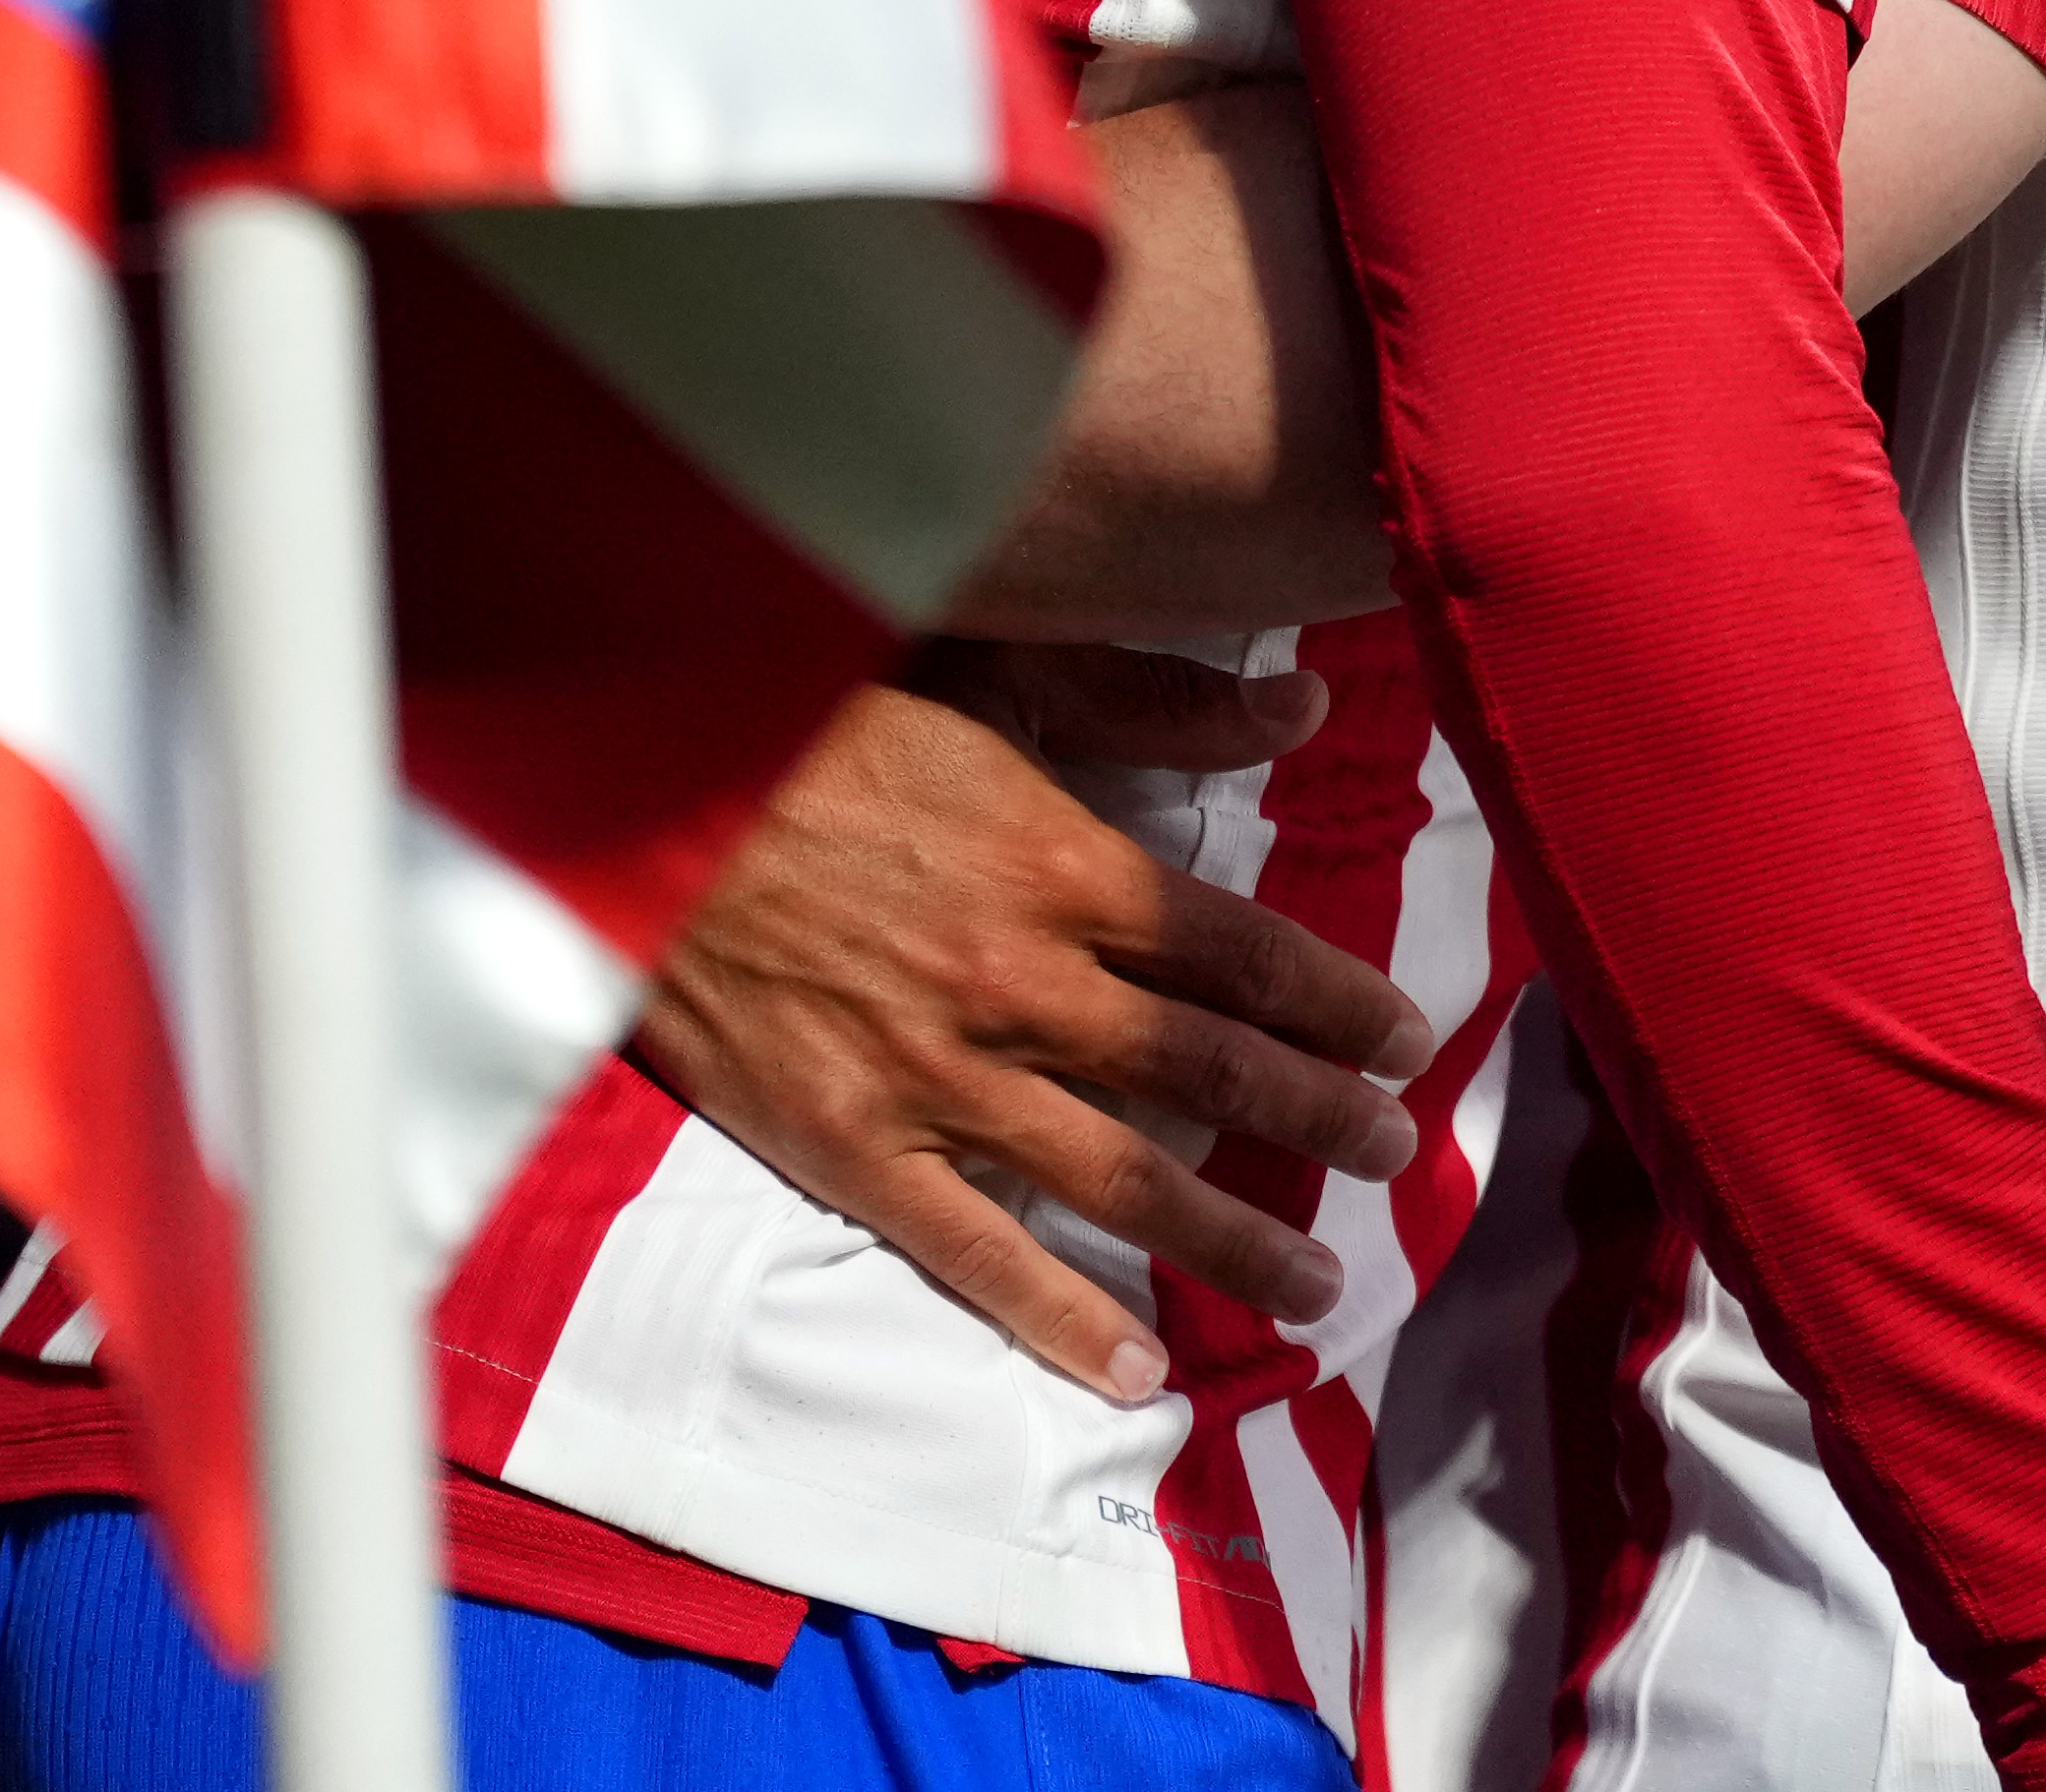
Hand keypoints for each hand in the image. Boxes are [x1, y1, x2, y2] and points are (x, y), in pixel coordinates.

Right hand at [634, 656, 1436, 1401]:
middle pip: (1209, 1071)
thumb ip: (1153, 699)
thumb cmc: (820, 721)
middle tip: (1392, 1156)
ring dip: (1229, 1240)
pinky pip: (975, 1251)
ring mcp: (938, 1077)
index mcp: (1067, 867)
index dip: (1339, 1003)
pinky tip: (1136, 1370)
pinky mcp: (852, 1145)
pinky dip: (1061, 1320)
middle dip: (1317, 1120)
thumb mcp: (998, 675)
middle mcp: (1024, 984)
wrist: (639, 798)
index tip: (1406, 1037)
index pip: (1245, 954)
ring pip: (1122, 1177)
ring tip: (1315, 1286)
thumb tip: (1297, 704)